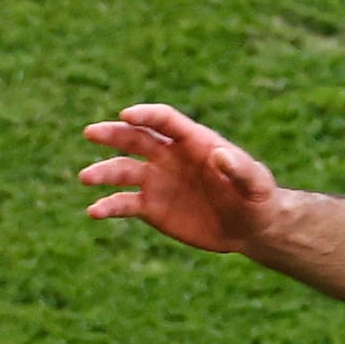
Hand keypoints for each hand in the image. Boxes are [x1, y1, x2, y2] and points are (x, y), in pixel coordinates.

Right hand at [77, 103, 288, 254]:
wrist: (252, 228)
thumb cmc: (257, 198)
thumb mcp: (256, 184)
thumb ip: (240, 169)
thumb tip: (220, 154)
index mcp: (193, 141)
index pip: (164, 120)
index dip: (145, 115)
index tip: (126, 115)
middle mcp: (168, 156)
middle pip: (134, 138)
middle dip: (112, 134)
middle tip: (91, 133)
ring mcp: (156, 181)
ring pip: (122, 171)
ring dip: (103, 173)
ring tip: (87, 177)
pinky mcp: (151, 207)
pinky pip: (124, 203)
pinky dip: (108, 206)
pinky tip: (94, 212)